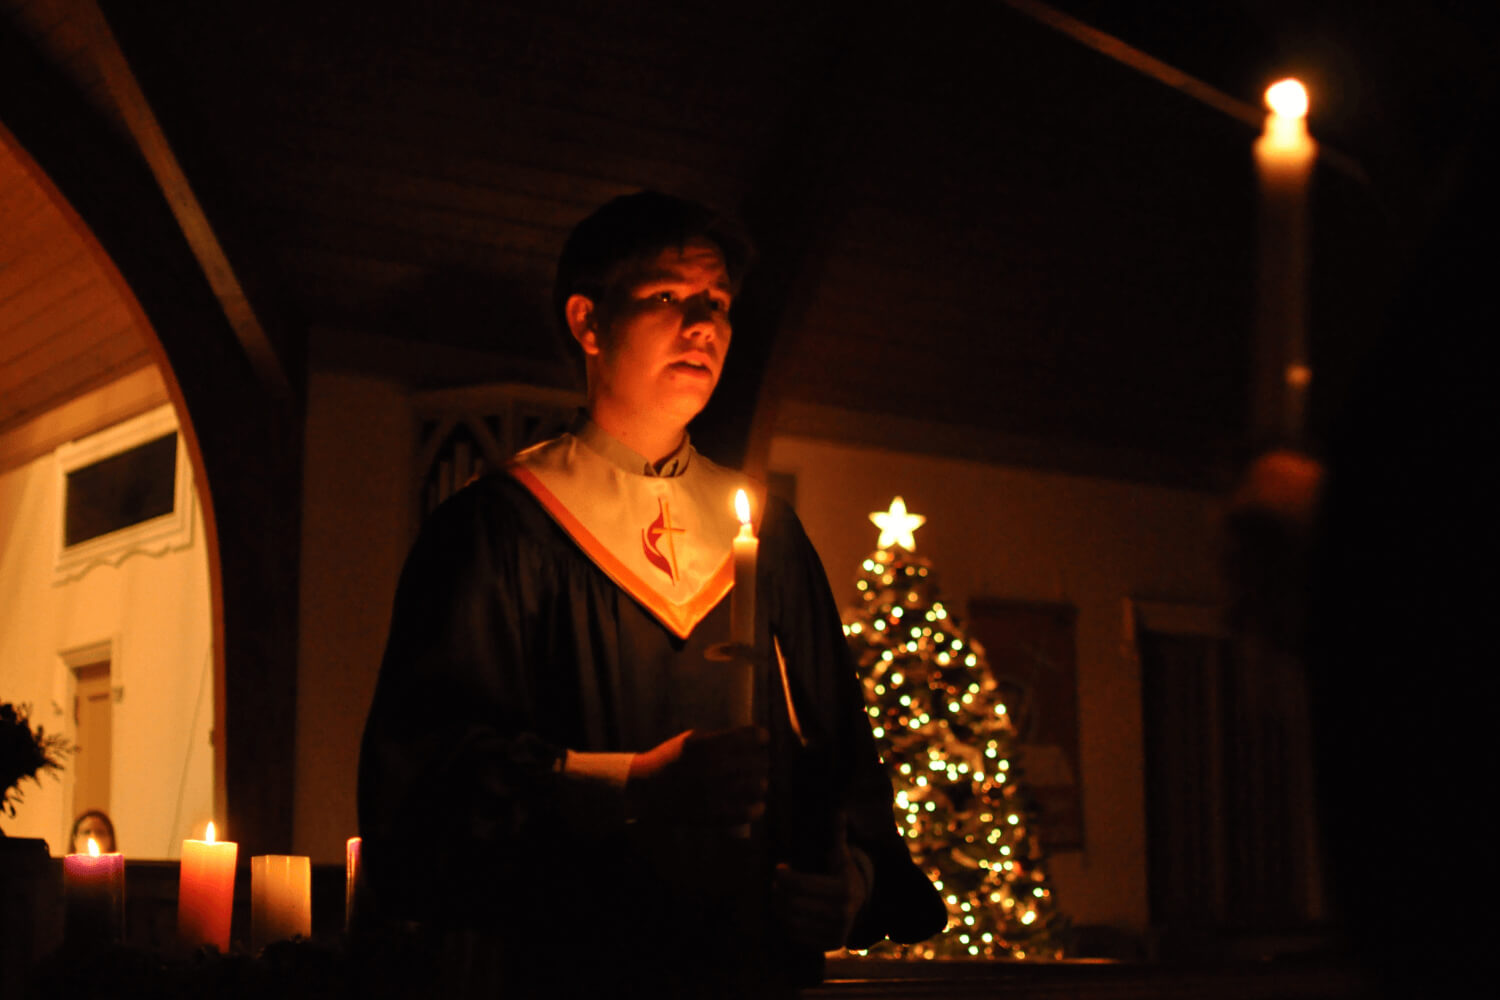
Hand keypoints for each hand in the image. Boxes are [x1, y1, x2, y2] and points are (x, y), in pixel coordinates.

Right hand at [625, 726, 767, 825]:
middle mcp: (716, 767)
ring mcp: (717, 792)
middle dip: (761, 760)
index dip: (761, 737)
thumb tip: (748, 740)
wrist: (646, 790)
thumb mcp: (691, 740)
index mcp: (709, 745)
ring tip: (756, 783)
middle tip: (757, 763)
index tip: (762, 739)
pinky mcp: (716, 815)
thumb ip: (718, 740)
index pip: (752, 736)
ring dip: (760, 783)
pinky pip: (749, 812)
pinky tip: (755, 804)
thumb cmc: (669, 760)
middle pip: (760, 762)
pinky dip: (756, 807)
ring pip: (759, 786)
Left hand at [774, 817, 867, 950]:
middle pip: (793, 904)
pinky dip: (786, 923)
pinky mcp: (829, 945)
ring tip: (777, 896)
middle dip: (779, 892)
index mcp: (843, 889)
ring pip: (792, 921)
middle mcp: (842, 913)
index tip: (779, 868)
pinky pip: (796, 936)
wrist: (859, 904)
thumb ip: (837, 834)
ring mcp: (836, 932)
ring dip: (779, 907)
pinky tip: (786, 911)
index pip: (800, 884)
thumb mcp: (841, 854)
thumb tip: (839, 811)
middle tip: (775, 883)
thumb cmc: (842, 874)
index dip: (784, 876)